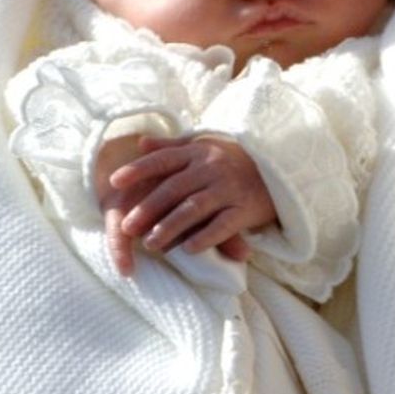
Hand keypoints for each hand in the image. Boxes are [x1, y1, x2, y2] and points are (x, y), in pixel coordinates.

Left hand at [108, 136, 274, 266]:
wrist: (280, 167)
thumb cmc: (233, 159)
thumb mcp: (203, 147)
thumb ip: (171, 147)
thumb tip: (139, 143)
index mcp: (199, 152)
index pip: (163, 160)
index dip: (138, 170)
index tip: (114, 182)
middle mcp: (212, 168)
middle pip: (174, 189)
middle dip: (148, 209)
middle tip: (127, 227)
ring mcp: (229, 188)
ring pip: (194, 209)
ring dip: (170, 227)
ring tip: (150, 245)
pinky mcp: (245, 209)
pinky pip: (223, 225)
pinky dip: (205, 238)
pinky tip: (188, 250)